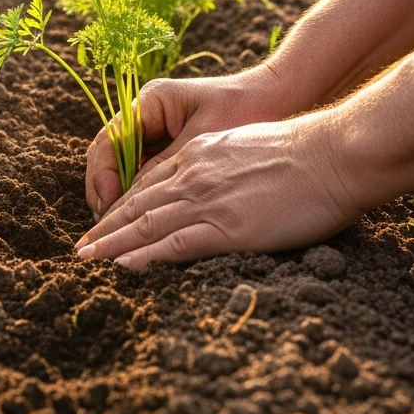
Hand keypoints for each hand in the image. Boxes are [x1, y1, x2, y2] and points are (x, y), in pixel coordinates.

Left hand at [77, 113, 360, 267]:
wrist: (332, 154)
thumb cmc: (302, 152)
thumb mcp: (245, 147)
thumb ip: (220, 164)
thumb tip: (215, 184)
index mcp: (198, 155)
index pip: (147, 183)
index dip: (121, 204)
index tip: (104, 221)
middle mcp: (193, 174)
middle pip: (137, 204)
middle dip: (106, 227)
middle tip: (81, 247)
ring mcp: (208, 200)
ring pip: (146, 224)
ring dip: (112, 244)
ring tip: (88, 259)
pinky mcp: (228, 227)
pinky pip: (175, 243)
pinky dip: (146, 256)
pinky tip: (125, 266)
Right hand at [84, 64, 291, 219]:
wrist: (280, 98)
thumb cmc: (245, 111)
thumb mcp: (202, 140)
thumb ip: (164, 165)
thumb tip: (130, 200)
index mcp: (150, 102)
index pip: (109, 142)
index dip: (103, 177)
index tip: (107, 208)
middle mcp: (147, 115)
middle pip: (109, 157)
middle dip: (104, 194)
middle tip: (103, 232)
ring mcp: (158, 131)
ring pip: (125, 169)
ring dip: (120, 200)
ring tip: (115, 233)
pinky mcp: (172, 147)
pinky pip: (146, 174)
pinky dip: (141, 198)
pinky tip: (139, 223)